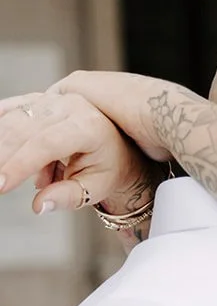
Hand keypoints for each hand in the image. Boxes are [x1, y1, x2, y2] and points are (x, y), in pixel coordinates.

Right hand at [0, 88, 160, 215]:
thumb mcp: (96, 188)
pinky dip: (0, 125)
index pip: (46, 143)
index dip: (20, 164)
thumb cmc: (108, 167)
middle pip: (24, 128)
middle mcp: (71, 106)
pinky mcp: (40, 100)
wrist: (116, 147)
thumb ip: (69, 197)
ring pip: (14, 118)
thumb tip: (39, 206)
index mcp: (89, 126)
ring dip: (2, 146)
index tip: (1, 186)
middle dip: (2, 156)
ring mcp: (54, 100)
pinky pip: (12, 108)